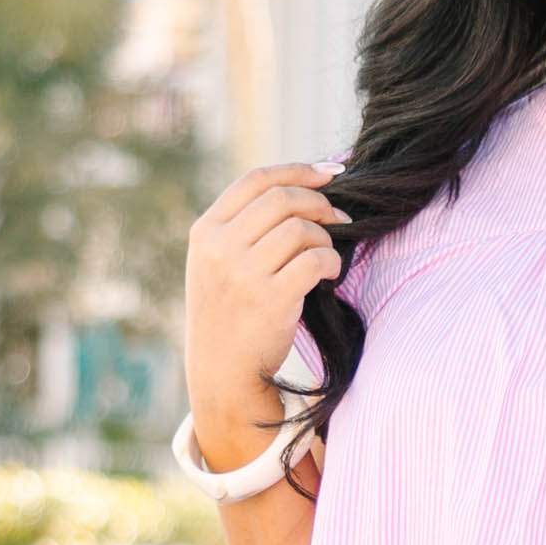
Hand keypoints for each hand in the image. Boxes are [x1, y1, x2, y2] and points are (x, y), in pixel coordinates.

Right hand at [184, 163, 347, 472]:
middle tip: (339, 216)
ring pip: (301, 229)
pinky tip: (330, 274)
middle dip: (319, 203)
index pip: (255, 180)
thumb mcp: (215, 265)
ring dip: (325, 239)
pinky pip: (315, 260)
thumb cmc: (227, 317)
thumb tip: (300, 190)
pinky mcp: (271, 299)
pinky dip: (330, 262)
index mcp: (206, 231)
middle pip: (282, 199)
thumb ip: (241, 228)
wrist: (222, 374)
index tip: (328, 173)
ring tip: (327, 256)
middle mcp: (221, 247)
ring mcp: (243, 273)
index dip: (297, 170)